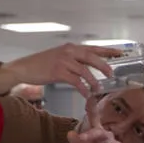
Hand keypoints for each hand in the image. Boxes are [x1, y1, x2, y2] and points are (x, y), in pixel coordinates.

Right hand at [0, 43, 122, 97]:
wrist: (25, 68)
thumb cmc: (41, 65)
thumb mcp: (59, 58)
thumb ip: (73, 61)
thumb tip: (88, 69)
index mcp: (70, 47)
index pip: (92, 48)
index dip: (107, 50)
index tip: (119, 53)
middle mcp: (68, 51)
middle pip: (91, 57)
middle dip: (104, 65)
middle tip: (112, 74)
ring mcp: (63, 61)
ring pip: (84, 70)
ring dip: (93, 80)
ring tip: (98, 88)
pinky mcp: (58, 72)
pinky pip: (75, 81)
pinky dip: (83, 88)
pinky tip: (86, 94)